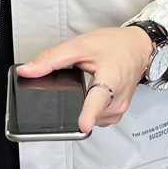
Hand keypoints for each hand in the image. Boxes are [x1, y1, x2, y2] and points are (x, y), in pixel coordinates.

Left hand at [16, 26, 153, 133]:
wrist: (139, 47)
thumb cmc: (115, 45)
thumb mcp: (81, 44)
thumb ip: (52, 58)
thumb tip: (28, 70)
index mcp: (112, 78)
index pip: (99, 98)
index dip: (90, 112)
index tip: (83, 124)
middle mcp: (118, 98)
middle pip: (90, 111)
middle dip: (75, 103)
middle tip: (78, 80)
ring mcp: (118, 109)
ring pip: (92, 118)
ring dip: (82, 106)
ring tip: (88, 83)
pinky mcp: (116, 113)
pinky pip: (98, 118)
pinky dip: (90, 108)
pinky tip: (90, 93)